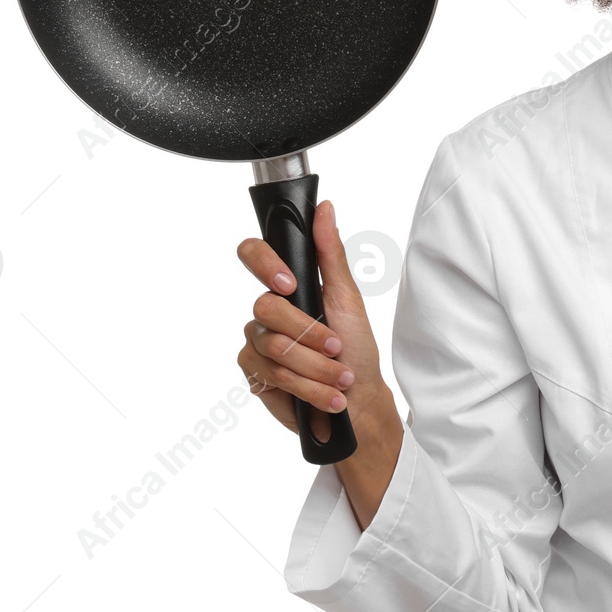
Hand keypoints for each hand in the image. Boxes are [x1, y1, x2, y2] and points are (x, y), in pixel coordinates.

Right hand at [235, 199, 403, 528]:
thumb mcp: (347, 298)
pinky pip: (270, 374)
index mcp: (288, 286)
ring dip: (315, 367)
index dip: (265, 264)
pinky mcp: (255, 374)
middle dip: (310, 334)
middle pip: (266, 307)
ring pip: (273, 346)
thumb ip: (330, 253)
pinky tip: (326, 396)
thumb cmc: (356, 349)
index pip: (254, 255)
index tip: (291, 284)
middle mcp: (268, 312)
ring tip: (339, 377)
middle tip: (336, 347)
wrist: (358, 403)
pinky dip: (307, 387)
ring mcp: (258, 343)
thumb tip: (324, 208)